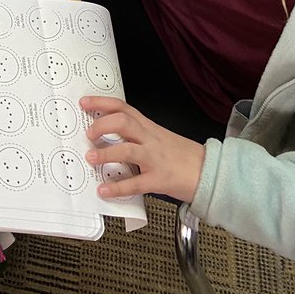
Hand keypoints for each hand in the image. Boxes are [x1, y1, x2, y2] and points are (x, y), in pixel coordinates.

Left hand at [81, 96, 206, 204]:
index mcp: (149, 127)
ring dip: (106, 153)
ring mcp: (155, 159)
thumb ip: (137, 135)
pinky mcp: (160, 179)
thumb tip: (107, 137)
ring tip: (90, 158)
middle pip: (123, 122)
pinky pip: (136, 183)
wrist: (210, 172)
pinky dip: (118, 187)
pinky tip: (104, 190)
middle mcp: (150, 139)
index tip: (84, 103)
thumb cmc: (183, 156)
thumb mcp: (159, 138)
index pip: (123, 107)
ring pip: (128, 150)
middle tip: (88, 134)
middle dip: (101, 125)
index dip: (101, 103)